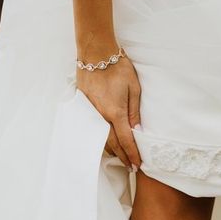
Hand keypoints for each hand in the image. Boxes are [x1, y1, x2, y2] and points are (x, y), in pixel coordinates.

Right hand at [77, 55, 141, 170]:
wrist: (96, 53)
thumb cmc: (118, 68)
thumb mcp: (134, 89)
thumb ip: (134, 112)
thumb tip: (137, 131)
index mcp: (115, 112)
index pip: (126, 141)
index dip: (132, 154)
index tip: (137, 165)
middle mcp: (101, 116)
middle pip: (112, 144)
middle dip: (122, 156)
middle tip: (130, 166)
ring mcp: (90, 112)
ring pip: (100, 137)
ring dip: (111, 149)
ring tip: (120, 156)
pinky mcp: (83, 107)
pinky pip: (92, 128)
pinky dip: (100, 137)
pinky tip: (105, 141)